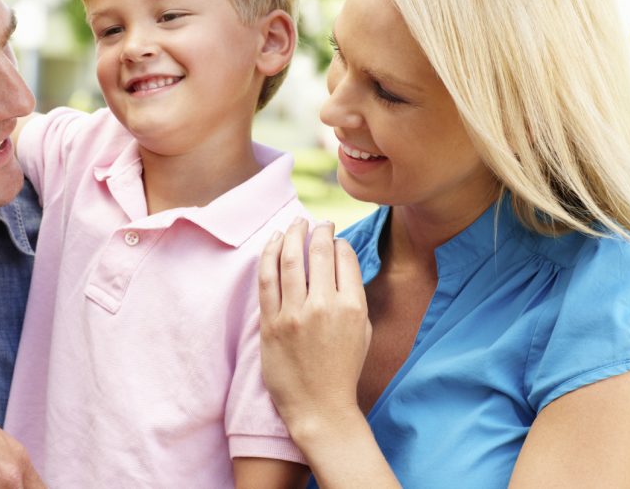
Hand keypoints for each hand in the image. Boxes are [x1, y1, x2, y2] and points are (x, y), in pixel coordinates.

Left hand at [258, 219, 371, 431]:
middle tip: (315, 222)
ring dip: (291, 234)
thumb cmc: (343, 369)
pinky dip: (268, 254)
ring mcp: (294, 314)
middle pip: (317, 251)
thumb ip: (354, 295)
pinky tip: (272, 242)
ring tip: (294, 224)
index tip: (333, 237)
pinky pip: (266, 279)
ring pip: (289, 259)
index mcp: (353, 307)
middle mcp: (324, 306)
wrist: (320, 408)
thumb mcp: (363, 330)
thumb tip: (341, 260)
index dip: (338, 241)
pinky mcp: (270, 323)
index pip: (344, 257)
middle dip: (317, 230)